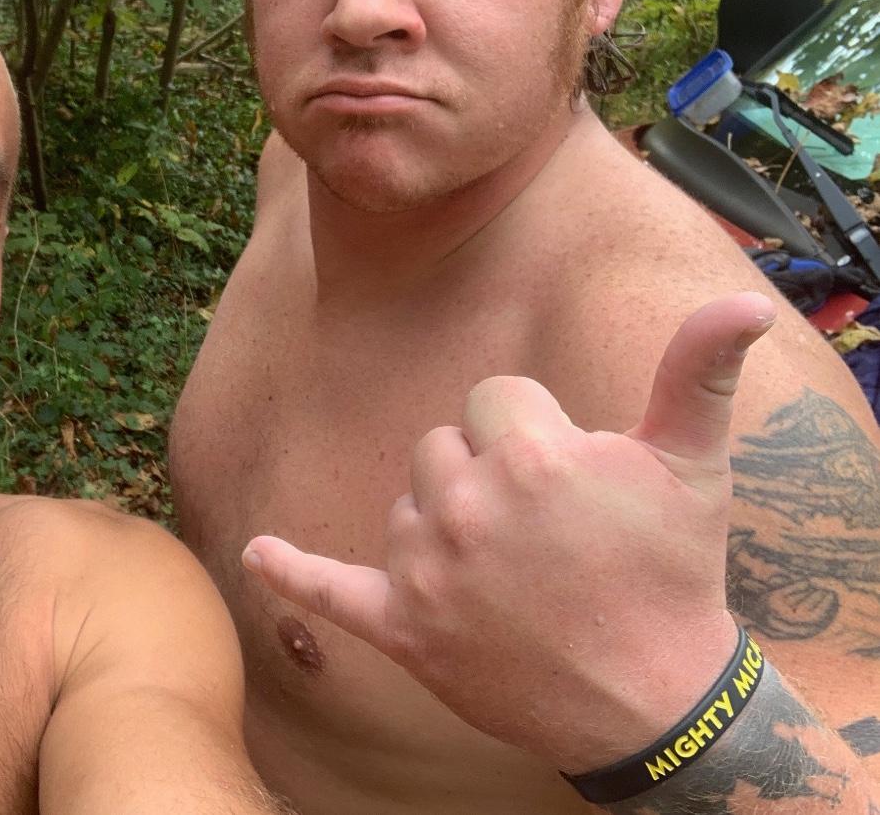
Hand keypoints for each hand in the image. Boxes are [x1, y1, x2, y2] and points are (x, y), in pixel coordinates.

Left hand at [242, 293, 775, 771]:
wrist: (654, 700)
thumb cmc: (673, 574)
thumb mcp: (695, 466)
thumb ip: (699, 373)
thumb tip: (743, 298)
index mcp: (526, 453)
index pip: (493, 397)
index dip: (534, 431)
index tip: (571, 480)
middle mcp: (464, 505)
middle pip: (442, 444)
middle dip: (485, 472)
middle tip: (541, 531)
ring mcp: (425, 569)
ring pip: (407, 502)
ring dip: (444, 522)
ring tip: (507, 570)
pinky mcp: (402, 629)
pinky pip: (330, 591)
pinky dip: (294, 575)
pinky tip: (256, 557)